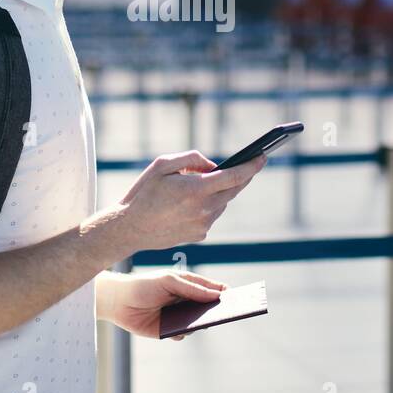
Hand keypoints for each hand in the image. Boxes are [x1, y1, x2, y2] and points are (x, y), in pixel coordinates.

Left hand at [101, 270, 226, 339]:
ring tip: (207, 322)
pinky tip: (180, 329)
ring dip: (201, 323)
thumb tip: (216, 295)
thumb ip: (192, 289)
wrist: (119, 302)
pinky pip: (183, 334)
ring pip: (197, 323)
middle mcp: (186, 302)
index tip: (238, 297)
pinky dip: (183, 332)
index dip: (224, 293)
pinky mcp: (168, 331)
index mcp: (188, 286)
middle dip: (218, 310)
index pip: (212, 289)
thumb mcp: (170, 282)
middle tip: (230, 313)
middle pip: (208, 308)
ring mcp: (178, 317)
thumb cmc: (145, 285)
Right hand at [115, 150, 266, 251]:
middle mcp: (204, 209)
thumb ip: (192, 159)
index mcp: (196, 189)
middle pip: (234, 190)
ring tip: (210, 182)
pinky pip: (212, 215)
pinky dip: (208, 205)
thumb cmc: (143, 192)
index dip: (252, 166)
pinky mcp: (200, 235)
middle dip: (243, 176)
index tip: (263, 156)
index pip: (235, 176)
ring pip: (223, 203)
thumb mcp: (162, 164)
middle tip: (250, 164)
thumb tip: (213, 165)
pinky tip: (193, 202)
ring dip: (221, 192)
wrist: (129, 228)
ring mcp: (203, 225)